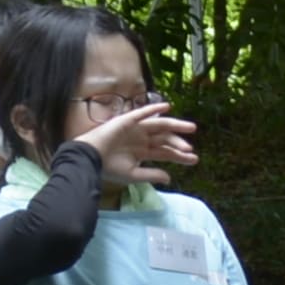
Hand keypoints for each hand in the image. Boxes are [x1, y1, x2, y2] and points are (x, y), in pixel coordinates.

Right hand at [82, 99, 200, 187]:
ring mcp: (136, 129)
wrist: (89, 158)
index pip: (166, 153)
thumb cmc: (108, 168)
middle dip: (179, 143)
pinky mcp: (128, 120)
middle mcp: (142, 140)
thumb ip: (151, 175)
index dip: (180, 156)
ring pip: (160, 126)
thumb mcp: (133, 174)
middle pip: (166, 139)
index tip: (194, 159)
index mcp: (143, 152)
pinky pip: (143, 113)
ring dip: (175, 126)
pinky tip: (167, 107)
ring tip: (190, 128)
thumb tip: (170, 178)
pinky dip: (154, 108)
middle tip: (190, 148)